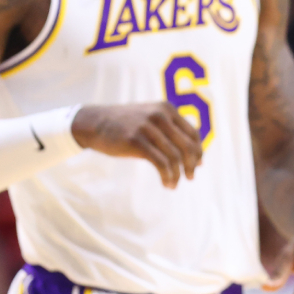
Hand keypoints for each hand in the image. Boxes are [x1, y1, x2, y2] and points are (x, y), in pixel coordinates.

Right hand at [72, 102, 202, 188]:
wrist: (95, 123)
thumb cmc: (125, 125)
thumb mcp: (150, 118)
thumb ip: (169, 129)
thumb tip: (191, 152)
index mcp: (167, 109)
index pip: (193, 133)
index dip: (198, 151)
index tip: (197, 165)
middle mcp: (160, 115)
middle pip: (188, 145)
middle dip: (191, 165)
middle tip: (190, 178)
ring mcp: (148, 127)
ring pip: (175, 156)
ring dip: (178, 174)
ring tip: (174, 185)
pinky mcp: (136, 141)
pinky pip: (161, 163)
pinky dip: (167, 176)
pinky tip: (166, 184)